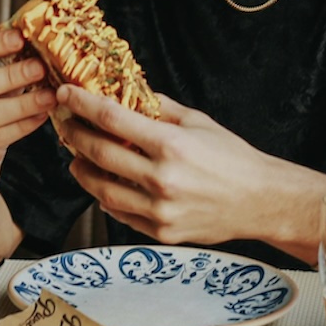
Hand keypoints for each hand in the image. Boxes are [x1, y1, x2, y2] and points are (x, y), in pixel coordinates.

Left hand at [55, 88, 284, 245]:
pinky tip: (101, 183)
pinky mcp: (161, 232)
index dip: (82, 104)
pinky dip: (104, 196)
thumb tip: (126, 93)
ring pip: (101, 188)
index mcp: (171, 144)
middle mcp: (162, 178)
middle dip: (74, 135)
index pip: (112, 119)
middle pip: (99, 153)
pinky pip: (120, 213)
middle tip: (65, 125)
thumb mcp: (198, 122)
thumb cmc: (232, 158)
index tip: (66, 95)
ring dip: (81, 170)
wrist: (261, 201)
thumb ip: (159, 108)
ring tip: (76, 157)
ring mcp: (160, 209)